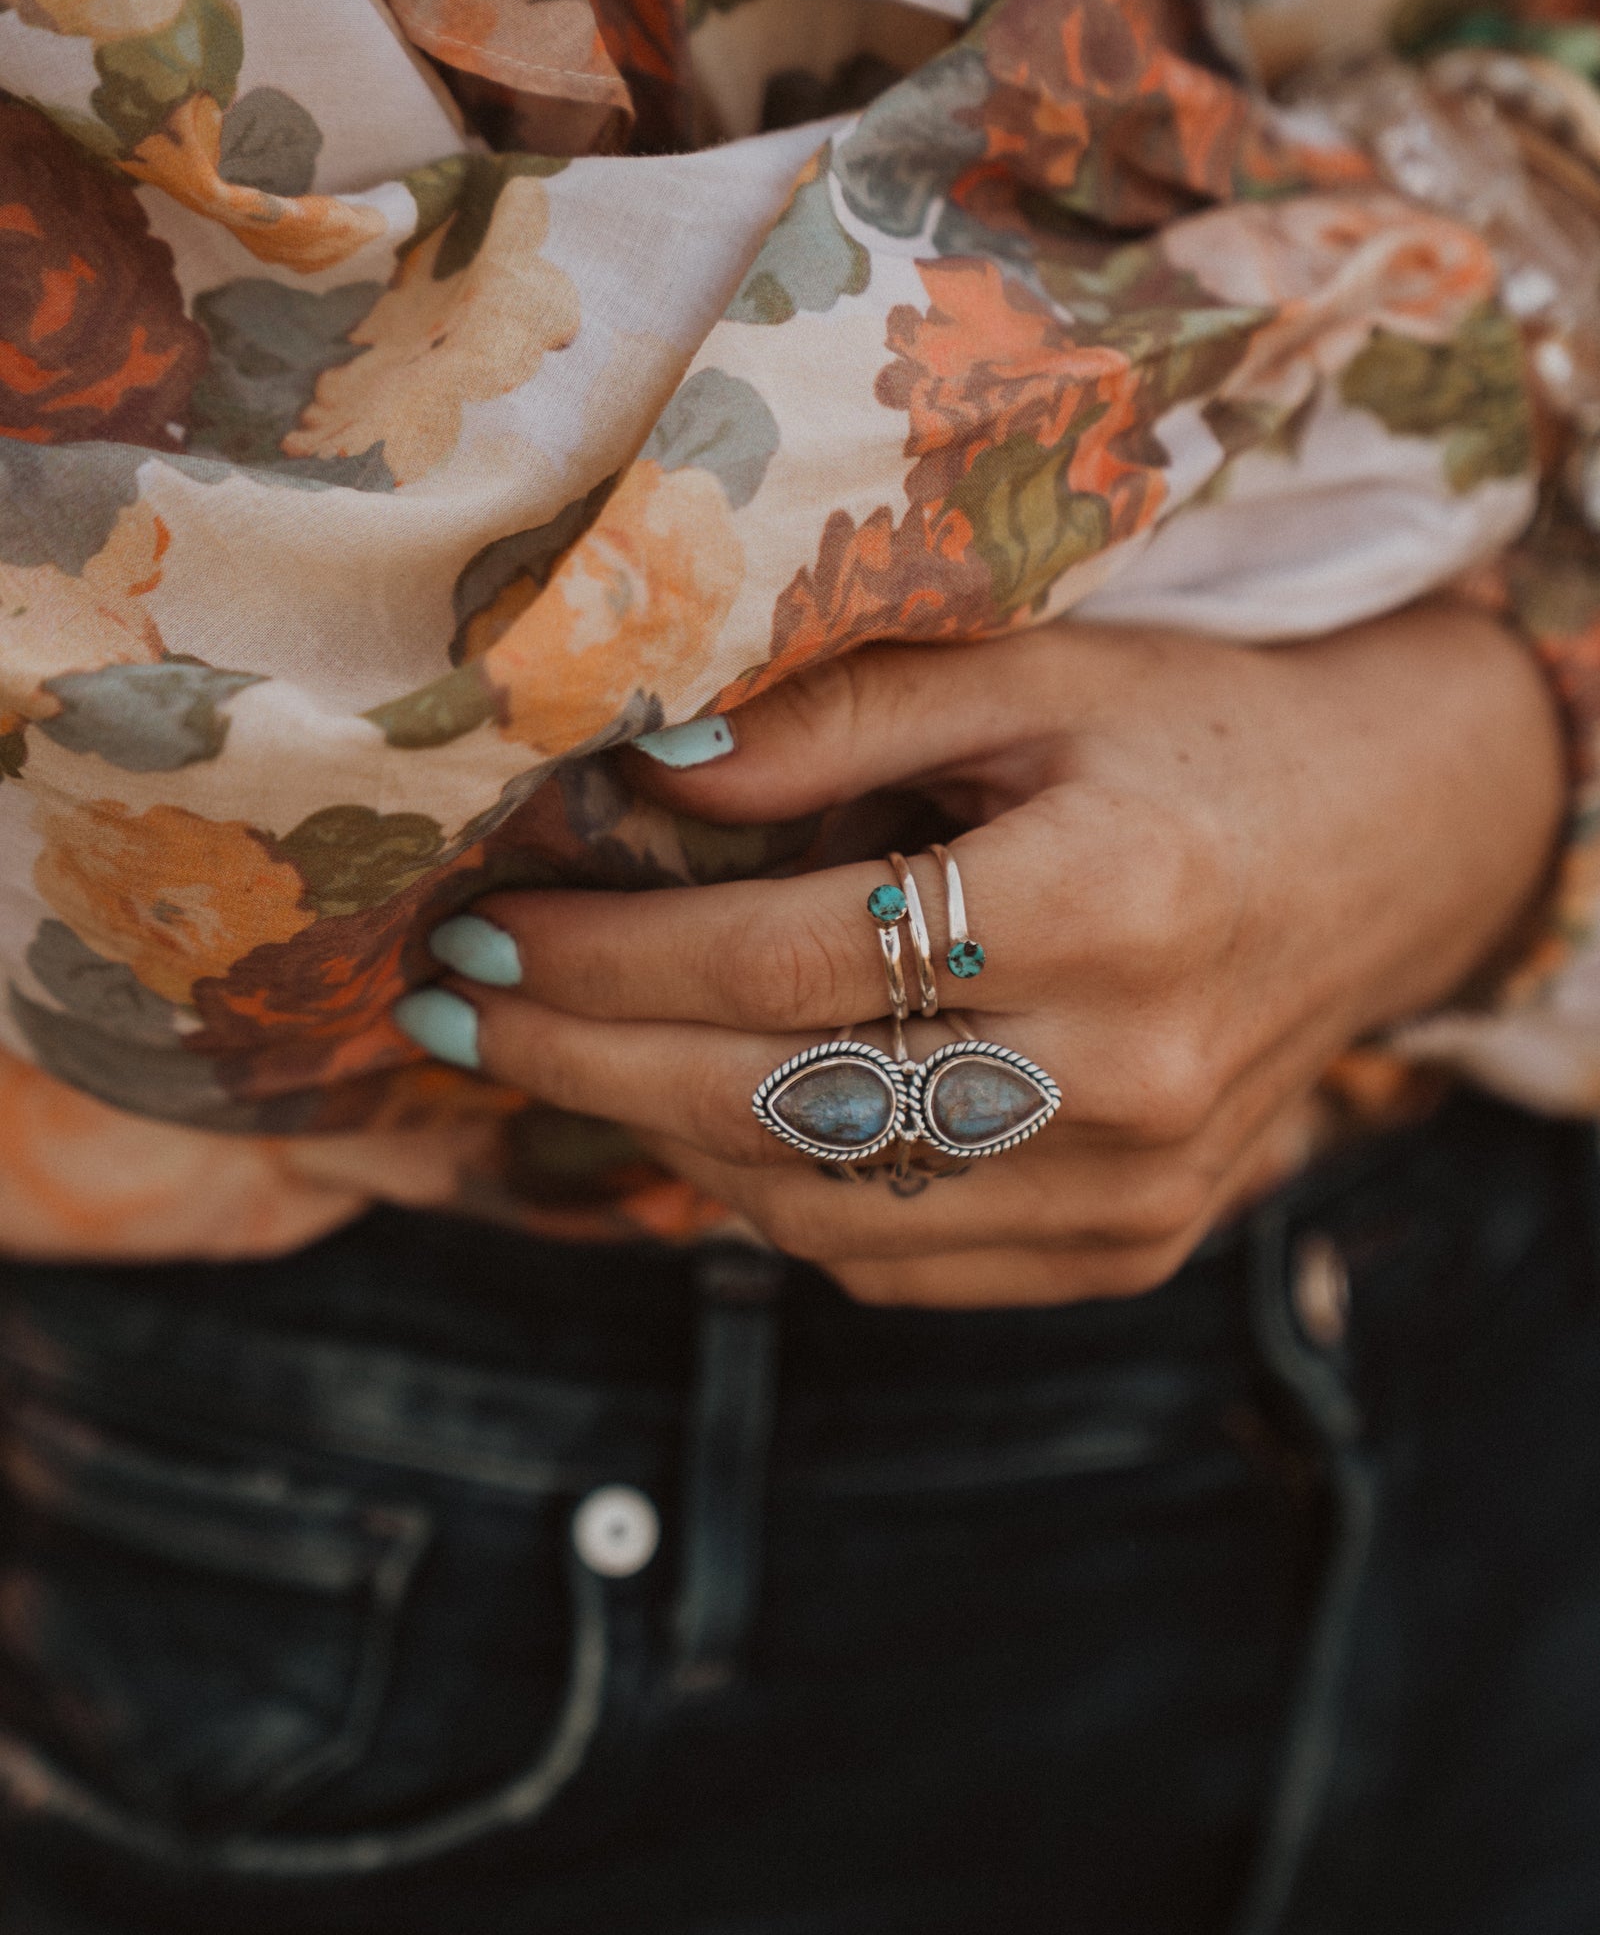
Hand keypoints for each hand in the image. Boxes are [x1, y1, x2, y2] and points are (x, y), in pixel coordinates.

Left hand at [405, 607, 1563, 1305]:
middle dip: (580, 1057)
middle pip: (774, 1103)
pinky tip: (706, 1115)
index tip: (483, 930)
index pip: (785, 961)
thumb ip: (842, 717)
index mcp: (1109, 903)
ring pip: (814, 1208)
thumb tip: (644, 776)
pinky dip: (769, 1198)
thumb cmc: (1207, 734)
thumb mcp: (1039, 672)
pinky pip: (889, 1261)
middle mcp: (1125, 1075)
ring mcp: (1130, 1190)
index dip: (605, 956)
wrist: (1394, 850)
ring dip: (653, 1135)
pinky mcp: (1126, 1251)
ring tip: (557, 1052)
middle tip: (458, 1007)